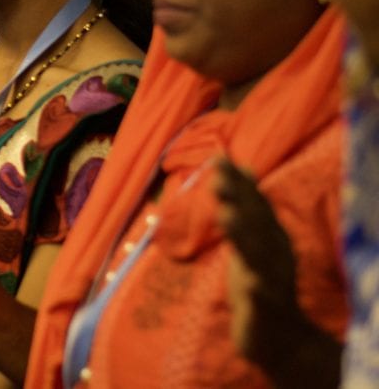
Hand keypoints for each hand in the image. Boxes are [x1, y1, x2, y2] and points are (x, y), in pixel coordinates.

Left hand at [214, 158, 299, 359]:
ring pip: (258, 255)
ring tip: (226, 215)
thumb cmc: (261, 280)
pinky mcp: (266, 309)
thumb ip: (247, 206)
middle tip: (216, 178)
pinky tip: (252, 285)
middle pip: (257, 223)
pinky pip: (263, 299)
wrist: (279, 337)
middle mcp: (274, 252)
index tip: (219, 158)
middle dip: (238, 200)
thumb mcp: (252, 238)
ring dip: (243, 235)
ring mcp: (272, 280)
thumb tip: (242, 168)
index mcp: (270, 235)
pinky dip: (259, 291)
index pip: (255, 203)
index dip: (239, 182)